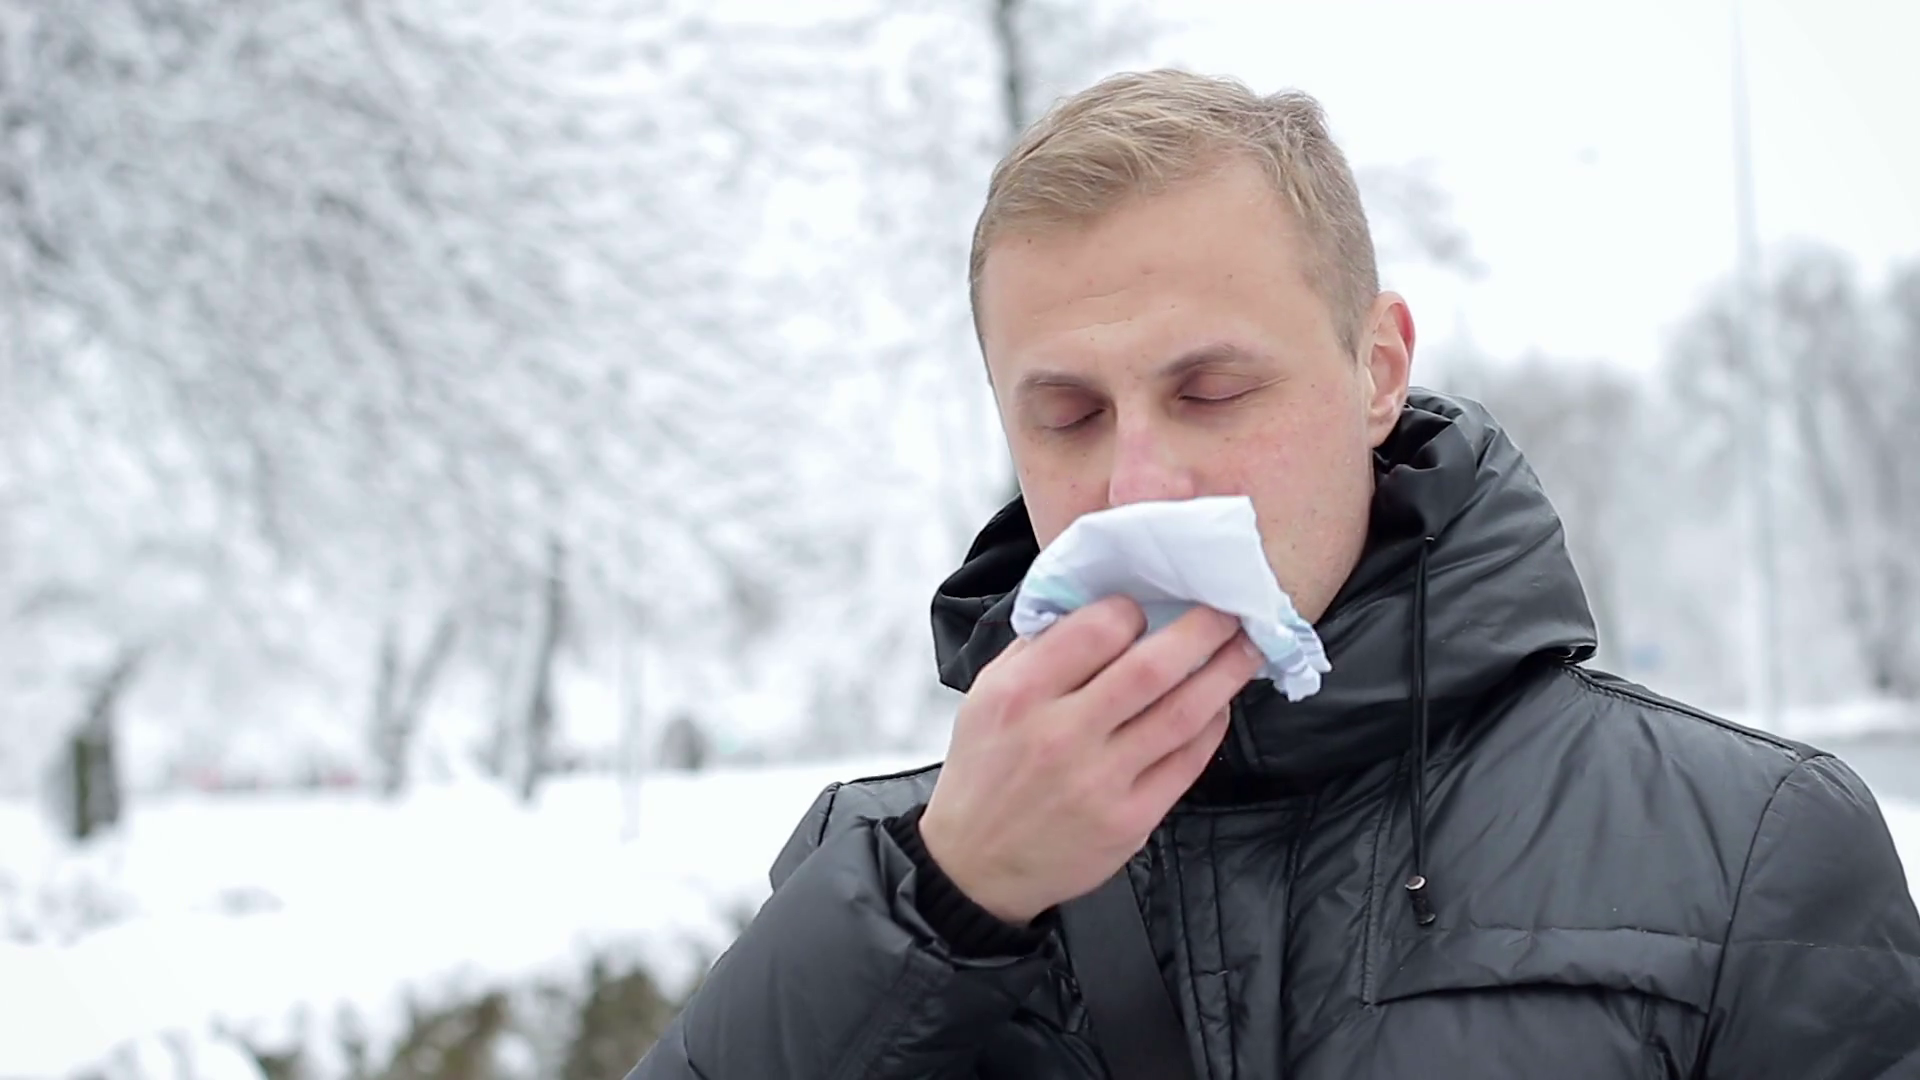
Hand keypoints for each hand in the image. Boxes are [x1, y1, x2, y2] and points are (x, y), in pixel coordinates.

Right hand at [918, 596, 1261, 924]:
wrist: (976, 864)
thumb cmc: (985, 771)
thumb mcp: (986, 695)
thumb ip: (1037, 649)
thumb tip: (1095, 607)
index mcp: (1022, 694)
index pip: (1096, 630)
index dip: (1132, 610)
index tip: (1145, 609)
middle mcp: (1062, 735)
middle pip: (1152, 668)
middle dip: (1202, 631)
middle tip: (1228, 611)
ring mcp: (1100, 781)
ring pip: (1182, 714)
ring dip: (1224, 675)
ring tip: (1246, 649)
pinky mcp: (1130, 821)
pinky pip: (1186, 762)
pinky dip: (1210, 727)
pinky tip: (1218, 705)